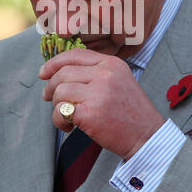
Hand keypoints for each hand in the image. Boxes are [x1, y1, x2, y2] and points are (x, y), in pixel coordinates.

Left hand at [39, 49, 164, 159]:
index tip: (43, 73)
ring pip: (60, 91)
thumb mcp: (119, 81)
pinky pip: (61, 111)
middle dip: (51, 86)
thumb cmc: (131, 112)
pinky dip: (59, 121)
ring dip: (55, 106)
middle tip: (49, 98)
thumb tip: (60, 72)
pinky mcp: (91, 113)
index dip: (54, 63)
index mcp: (111, 63)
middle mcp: (105, 74)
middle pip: (63, 73)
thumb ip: (95, 72)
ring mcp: (98, 92)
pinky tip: (69, 127)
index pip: (74, 55)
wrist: (147, 136)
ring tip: (65, 116)